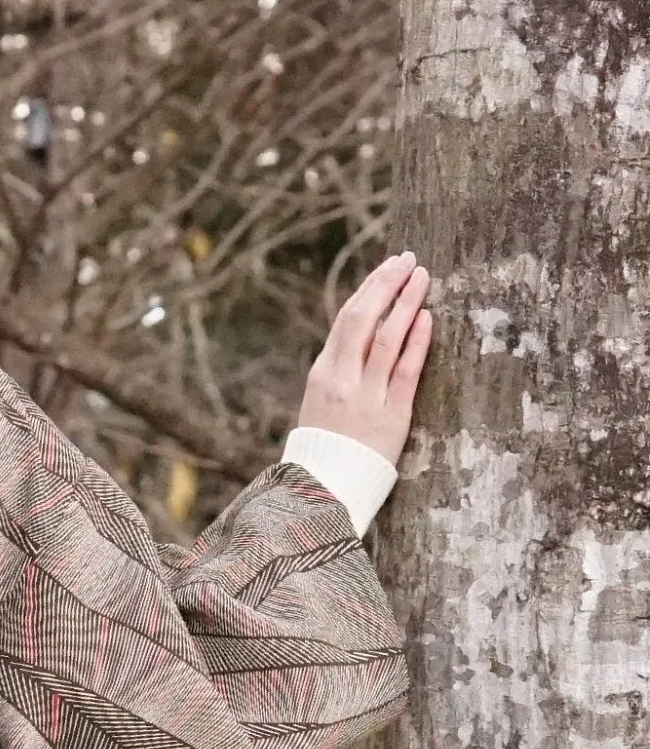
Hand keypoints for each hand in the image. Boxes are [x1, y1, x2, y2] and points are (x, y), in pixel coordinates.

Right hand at [297, 250, 433, 465]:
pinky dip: (416, 343)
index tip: (390, 265)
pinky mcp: (392, 417)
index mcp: (323, 374)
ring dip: (406, 304)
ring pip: (386, 340)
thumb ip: (342, 366)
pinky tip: (427, 318)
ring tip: (423, 278)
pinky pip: (405, 372)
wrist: (324, 488)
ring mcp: (367, 398)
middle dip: (387, 285)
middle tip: (408, 259)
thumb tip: (370, 327)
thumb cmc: (327, 443)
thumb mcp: (322, 400)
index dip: (370, 288)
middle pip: (364, 320)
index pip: (347, 319)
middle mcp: (342, 381)